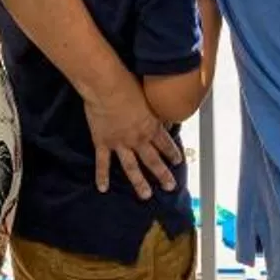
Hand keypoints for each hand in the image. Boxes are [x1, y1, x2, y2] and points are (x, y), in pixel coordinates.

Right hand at [83, 82, 182, 199]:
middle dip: (163, 175)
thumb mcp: (149, 94)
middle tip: (170, 187)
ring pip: (132, 168)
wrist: (107, 87)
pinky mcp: (103, 143)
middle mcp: (138, 138)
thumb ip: (155, 106)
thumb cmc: (128, 84)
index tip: (178, 162)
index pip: (166, 144)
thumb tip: (162, 108)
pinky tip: (103, 188)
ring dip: (139, 183)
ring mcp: (120, 143)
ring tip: (145, 196)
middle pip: (153, 161)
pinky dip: (102, 176)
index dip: (173, 153)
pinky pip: (103, 163)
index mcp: (151, 126)